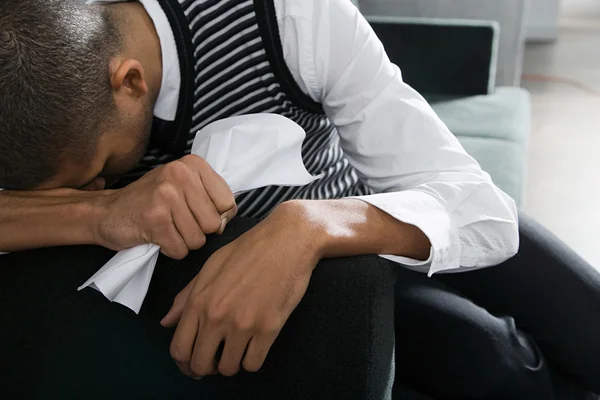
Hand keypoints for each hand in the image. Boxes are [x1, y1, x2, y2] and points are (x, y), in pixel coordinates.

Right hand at [93, 155, 236, 258]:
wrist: (107, 212)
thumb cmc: (151, 201)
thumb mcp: (184, 187)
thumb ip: (211, 197)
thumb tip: (229, 217)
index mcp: (193, 164)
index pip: (228, 202)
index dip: (216, 216)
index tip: (197, 213)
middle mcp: (181, 175)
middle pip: (214, 224)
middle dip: (198, 231)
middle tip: (177, 222)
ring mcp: (166, 195)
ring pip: (198, 239)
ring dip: (183, 242)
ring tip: (167, 228)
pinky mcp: (155, 218)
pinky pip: (180, 249)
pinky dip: (170, 250)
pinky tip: (158, 237)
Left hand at [160, 202, 323, 377]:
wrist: (287, 241)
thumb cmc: (249, 249)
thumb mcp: (210, 267)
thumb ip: (186, 297)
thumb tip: (166, 322)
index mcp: (199, 300)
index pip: (179, 349)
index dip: (184, 362)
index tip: (193, 362)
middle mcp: (216, 316)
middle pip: (200, 365)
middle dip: (206, 368)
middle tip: (216, 360)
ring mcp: (242, 324)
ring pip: (228, 368)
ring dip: (231, 364)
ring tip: (237, 350)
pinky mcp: (268, 328)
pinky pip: (253, 364)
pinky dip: (252, 360)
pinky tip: (255, 346)